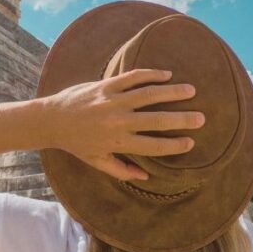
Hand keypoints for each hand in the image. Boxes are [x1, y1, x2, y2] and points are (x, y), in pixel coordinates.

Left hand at [39, 69, 203, 180]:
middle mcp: (118, 121)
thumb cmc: (76, 143)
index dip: (175, 145)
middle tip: (201, 117)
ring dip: (172, 92)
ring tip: (190, 90)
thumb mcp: (97, 162)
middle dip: (182, 119)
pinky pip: (133, 77)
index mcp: (118, 143)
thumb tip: (145, 177)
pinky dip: (151, 74)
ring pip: (149, 94)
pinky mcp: (106, 85)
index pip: (154, 146)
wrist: (51, 120)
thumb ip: (121, 170)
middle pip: (158, 120)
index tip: (191, 142)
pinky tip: (166, 74)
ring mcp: (113, 101)